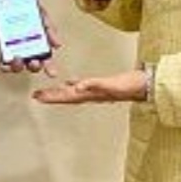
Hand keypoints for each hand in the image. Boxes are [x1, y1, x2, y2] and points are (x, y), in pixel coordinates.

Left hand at [0, 2, 59, 76]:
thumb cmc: (23, 6)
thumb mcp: (41, 14)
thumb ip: (49, 27)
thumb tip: (58, 44)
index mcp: (38, 43)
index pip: (45, 59)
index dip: (49, 68)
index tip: (52, 73)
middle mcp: (26, 48)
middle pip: (31, 65)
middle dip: (34, 66)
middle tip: (34, 61)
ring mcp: (12, 49)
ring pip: (16, 66)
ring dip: (18, 66)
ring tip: (18, 58)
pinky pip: (0, 60)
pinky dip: (3, 63)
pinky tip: (5, 59)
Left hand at [32, 69, 147, 104]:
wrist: (144, 85)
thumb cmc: (129, 86)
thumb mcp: (111, 85)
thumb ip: (94, 85)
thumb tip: (76, 86)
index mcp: (90, 94)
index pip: (66, 96)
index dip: (52, 97)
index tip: (38, 97)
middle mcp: (90, 94)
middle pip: (66, 96)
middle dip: (51, 96)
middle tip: (36, 96)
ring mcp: (96, 91)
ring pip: (73, 93)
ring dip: (60, 93)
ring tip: (48, 92)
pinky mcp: (101, 86)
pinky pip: (83, 86)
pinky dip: (74, 85)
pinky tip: (71, 83)